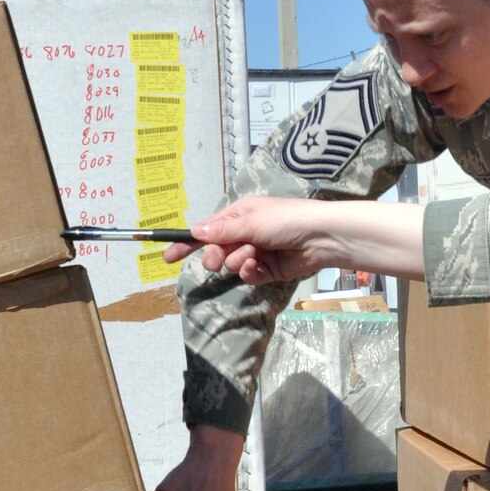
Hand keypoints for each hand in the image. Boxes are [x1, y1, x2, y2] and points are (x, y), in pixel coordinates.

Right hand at [162, 196, 348, 285]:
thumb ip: (222, 230)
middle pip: (214, 251)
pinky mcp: (267, 270)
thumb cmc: (287, 219)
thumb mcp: (251, 220)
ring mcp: (255, 252)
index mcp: (239, 215)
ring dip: (236, 260)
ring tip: (252, 254)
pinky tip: (257, 265)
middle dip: (213, 256)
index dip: (187, 243)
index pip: (206, 230)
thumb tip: (195, 232)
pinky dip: (248, 271)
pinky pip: (246, 275)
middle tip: (216, 260)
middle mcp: (245, 233)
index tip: (168, 257)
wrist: (321, 237)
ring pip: (230, 264)